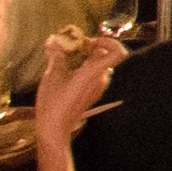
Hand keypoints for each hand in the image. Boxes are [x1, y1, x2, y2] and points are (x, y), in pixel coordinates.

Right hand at [31, 29, 124, 147]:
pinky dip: (82, 67)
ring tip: (66, 55)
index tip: (91, 41)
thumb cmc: (54, 102)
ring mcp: (97, 88)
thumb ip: (56, 54)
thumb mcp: (53, 75)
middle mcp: (100, 80)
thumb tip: (54, 40)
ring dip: (85, 57)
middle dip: (91, 46)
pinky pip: (92, 75)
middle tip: (73, 45)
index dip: (109, 41)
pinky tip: (66, 69)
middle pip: (105, 56)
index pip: (119, 53)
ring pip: (98, 65)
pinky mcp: (91, 94)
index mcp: (95, 73)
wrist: (54, 129)